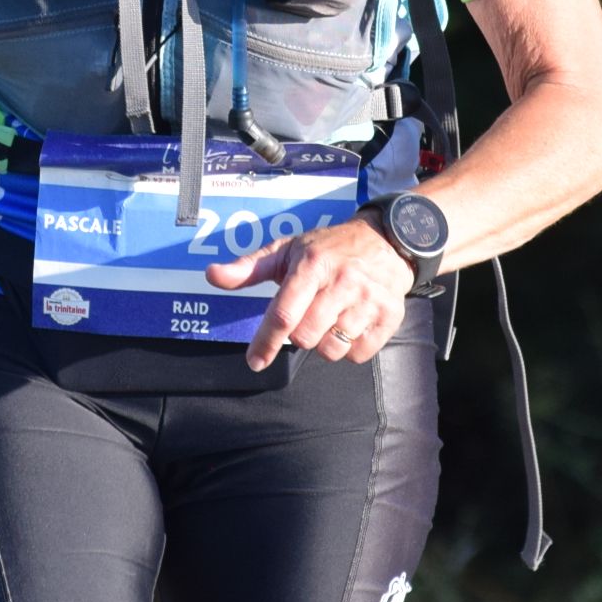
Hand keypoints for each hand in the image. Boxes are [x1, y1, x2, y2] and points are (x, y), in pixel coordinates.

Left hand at [206, 214, 413, 369]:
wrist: (388, 241)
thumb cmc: (329, 248)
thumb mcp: (289, 250)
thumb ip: (249, 268)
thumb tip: (212, 275)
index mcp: (313, 265)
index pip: (284, 313)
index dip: (265, 342)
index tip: (254, 361)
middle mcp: (342, 282)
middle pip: (306, 337)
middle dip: (299, 334)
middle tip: (307, 316)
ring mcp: (369, 300)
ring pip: (332, 349)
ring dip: (324, 342)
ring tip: (331, 318)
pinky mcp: (390, 316)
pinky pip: (359, 354)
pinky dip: (350, 347)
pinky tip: (351, 324)